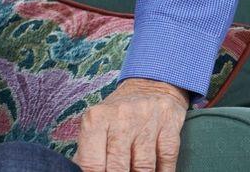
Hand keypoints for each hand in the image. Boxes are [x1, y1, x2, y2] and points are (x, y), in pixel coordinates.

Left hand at [73, 77, 189, 171]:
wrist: (151, 86)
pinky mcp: (169, 126)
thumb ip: (88, 149)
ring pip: (143, 167)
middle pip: (117, 167)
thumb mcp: (97, 124)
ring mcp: (146, 122)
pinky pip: (166, 159)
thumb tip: (80, 171)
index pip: (91, 162)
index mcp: (96, 119)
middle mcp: (120, 119)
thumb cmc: (119, 112)